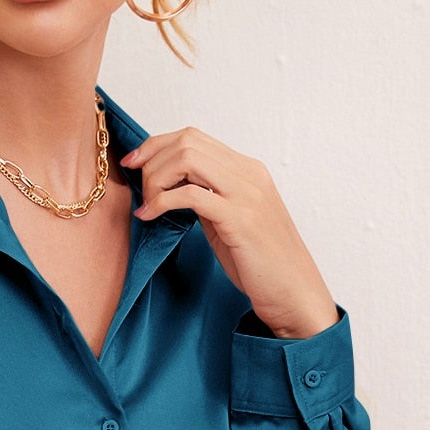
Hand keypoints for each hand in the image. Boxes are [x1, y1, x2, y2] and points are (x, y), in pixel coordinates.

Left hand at [123, 127, 338, 339]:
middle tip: (137, 187)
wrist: (294, 292)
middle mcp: (249, 174)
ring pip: (187, 159)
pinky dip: (161, 202)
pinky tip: (150, 217)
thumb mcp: (229, 221)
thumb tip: (170, 187)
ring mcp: (246, 194)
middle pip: (187, 141)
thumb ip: (207, 198)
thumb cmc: (260, 263)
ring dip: (156, 179)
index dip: (156, 145)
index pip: (193, 137)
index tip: (134, 163)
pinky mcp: (240, 218)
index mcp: (247, 170)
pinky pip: (190, 194)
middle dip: (152, 160)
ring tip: (148, 206)